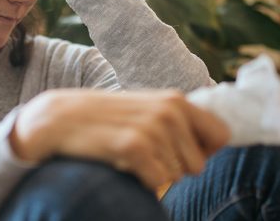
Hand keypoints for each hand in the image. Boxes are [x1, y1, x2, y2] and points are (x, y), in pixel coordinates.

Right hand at [9, 89, 230, 189]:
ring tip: (125, 152)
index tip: (179, 151)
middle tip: (142, 152)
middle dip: (174, 167)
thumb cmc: (105, 120)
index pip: (222, 135)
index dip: (204, 151)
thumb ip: (179, 120)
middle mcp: (170, 110)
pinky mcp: (133, 145)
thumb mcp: (145, 111)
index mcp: (176, 100)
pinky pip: (156, 180)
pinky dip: (139, 179)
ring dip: (152, 172)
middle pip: (198, 164)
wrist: (57, 119)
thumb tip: (218, 140)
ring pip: (175, 175)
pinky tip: (119, 162)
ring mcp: (152, 126)